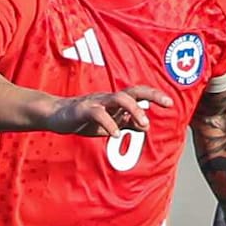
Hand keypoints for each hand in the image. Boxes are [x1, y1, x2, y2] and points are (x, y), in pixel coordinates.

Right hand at [46, 86, 172, 136]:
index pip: (138, 94)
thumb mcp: (108, 123)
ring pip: (118, 98)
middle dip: (151, 95)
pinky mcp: (82, 110)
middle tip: (167, 104)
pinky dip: (109, 124)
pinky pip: (98, 114)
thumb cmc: (83, 118)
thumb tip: (144, 126)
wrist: (54, 114)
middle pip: (133, 91)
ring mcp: (96, 102)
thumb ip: (125, 123)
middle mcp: (108, 98)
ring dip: (134, 110)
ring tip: (144, 124)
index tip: (170, 103)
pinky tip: (116, 134)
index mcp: (115, 101)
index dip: (154, 96)